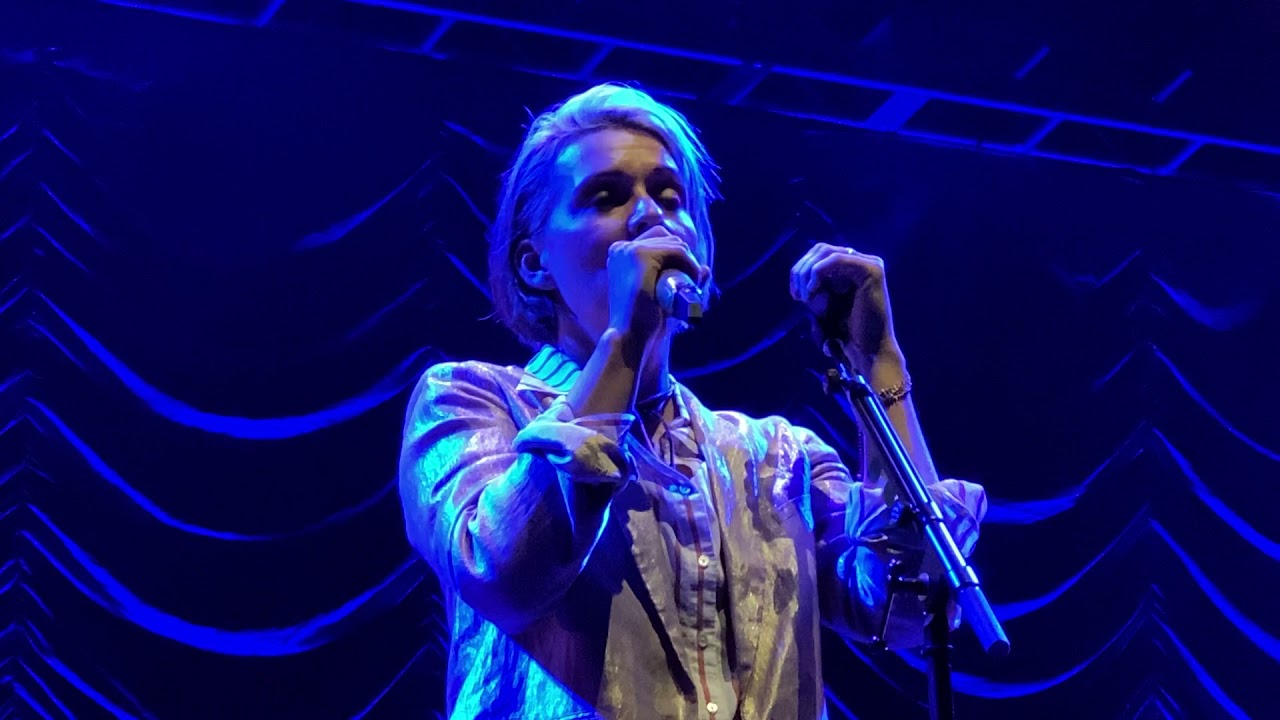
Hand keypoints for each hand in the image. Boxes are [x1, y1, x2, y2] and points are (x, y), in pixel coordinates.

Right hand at [606, 226, 707, 355]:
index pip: (657, 238)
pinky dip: (690, 263)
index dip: (676, 255)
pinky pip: (677, 250)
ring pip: (675, 243)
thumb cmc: (644, 320)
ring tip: (692, 285)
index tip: (683, 278)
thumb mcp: (661, 295)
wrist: (629, 336)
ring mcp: (628, 250)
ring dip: (690, 262)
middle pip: (667, 237)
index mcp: (619, 254)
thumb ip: (679, 282)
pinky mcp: (640, 255)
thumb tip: (707, 268)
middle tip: (690, 283)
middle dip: (684, 257)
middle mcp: (620, 248)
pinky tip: (693, 279)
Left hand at [790, 242, 900, 368]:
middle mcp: (864, 261)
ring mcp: (870, 263)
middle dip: (801, 270)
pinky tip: (811, 293)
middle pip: (820, 249)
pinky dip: (817, 273)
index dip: (801, 270)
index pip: (819, 254)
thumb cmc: (845, 332)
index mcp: (854, 267)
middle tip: (796, 295)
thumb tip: (798, 269)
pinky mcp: (871, 270)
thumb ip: (815, 283)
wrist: (868, 351)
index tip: (795, 295)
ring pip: (825, 252)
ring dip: (807, 273)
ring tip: (804, 297)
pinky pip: (836, 259)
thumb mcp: (823, 303)